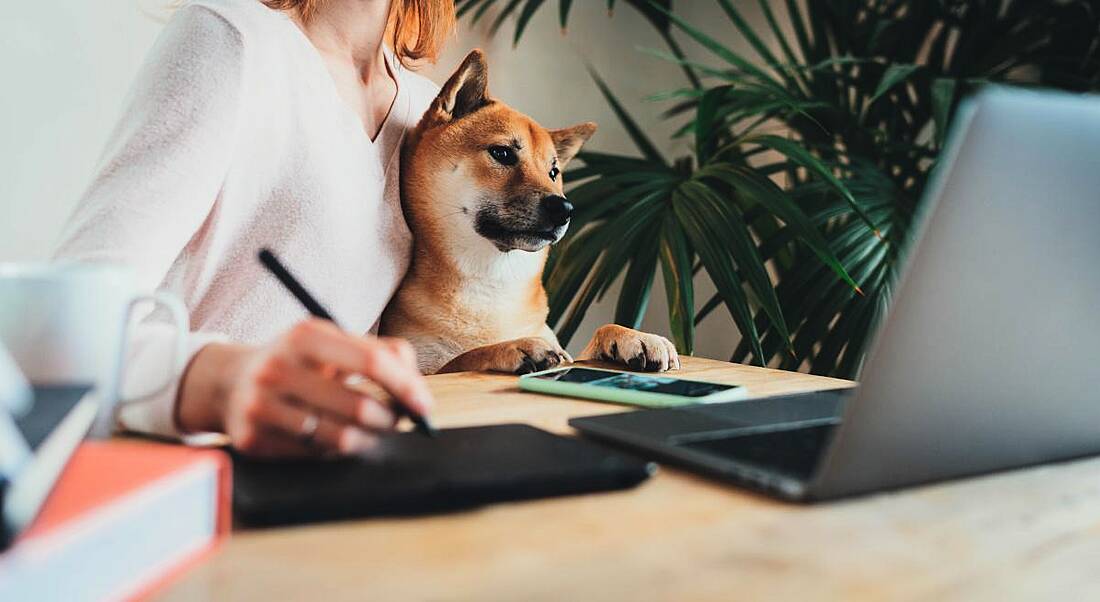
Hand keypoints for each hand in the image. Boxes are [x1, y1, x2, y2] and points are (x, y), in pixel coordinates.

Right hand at [176, 319, 432, 456]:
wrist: (230, 383)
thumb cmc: (300, 362)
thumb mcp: (332, 342)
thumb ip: (381, 354)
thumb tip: (419, 395)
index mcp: (305, 336)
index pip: (373, 362)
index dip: (406, 386)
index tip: (424, 406)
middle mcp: (278, 369)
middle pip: (360, 406)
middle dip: (391, 420)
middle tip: (398, 422)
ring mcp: (260, 406)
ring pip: (341, 439)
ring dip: (368, 440)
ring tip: (371, 431)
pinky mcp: (252, 440)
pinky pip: (315, 456)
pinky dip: (336, 451)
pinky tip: (334, 437)